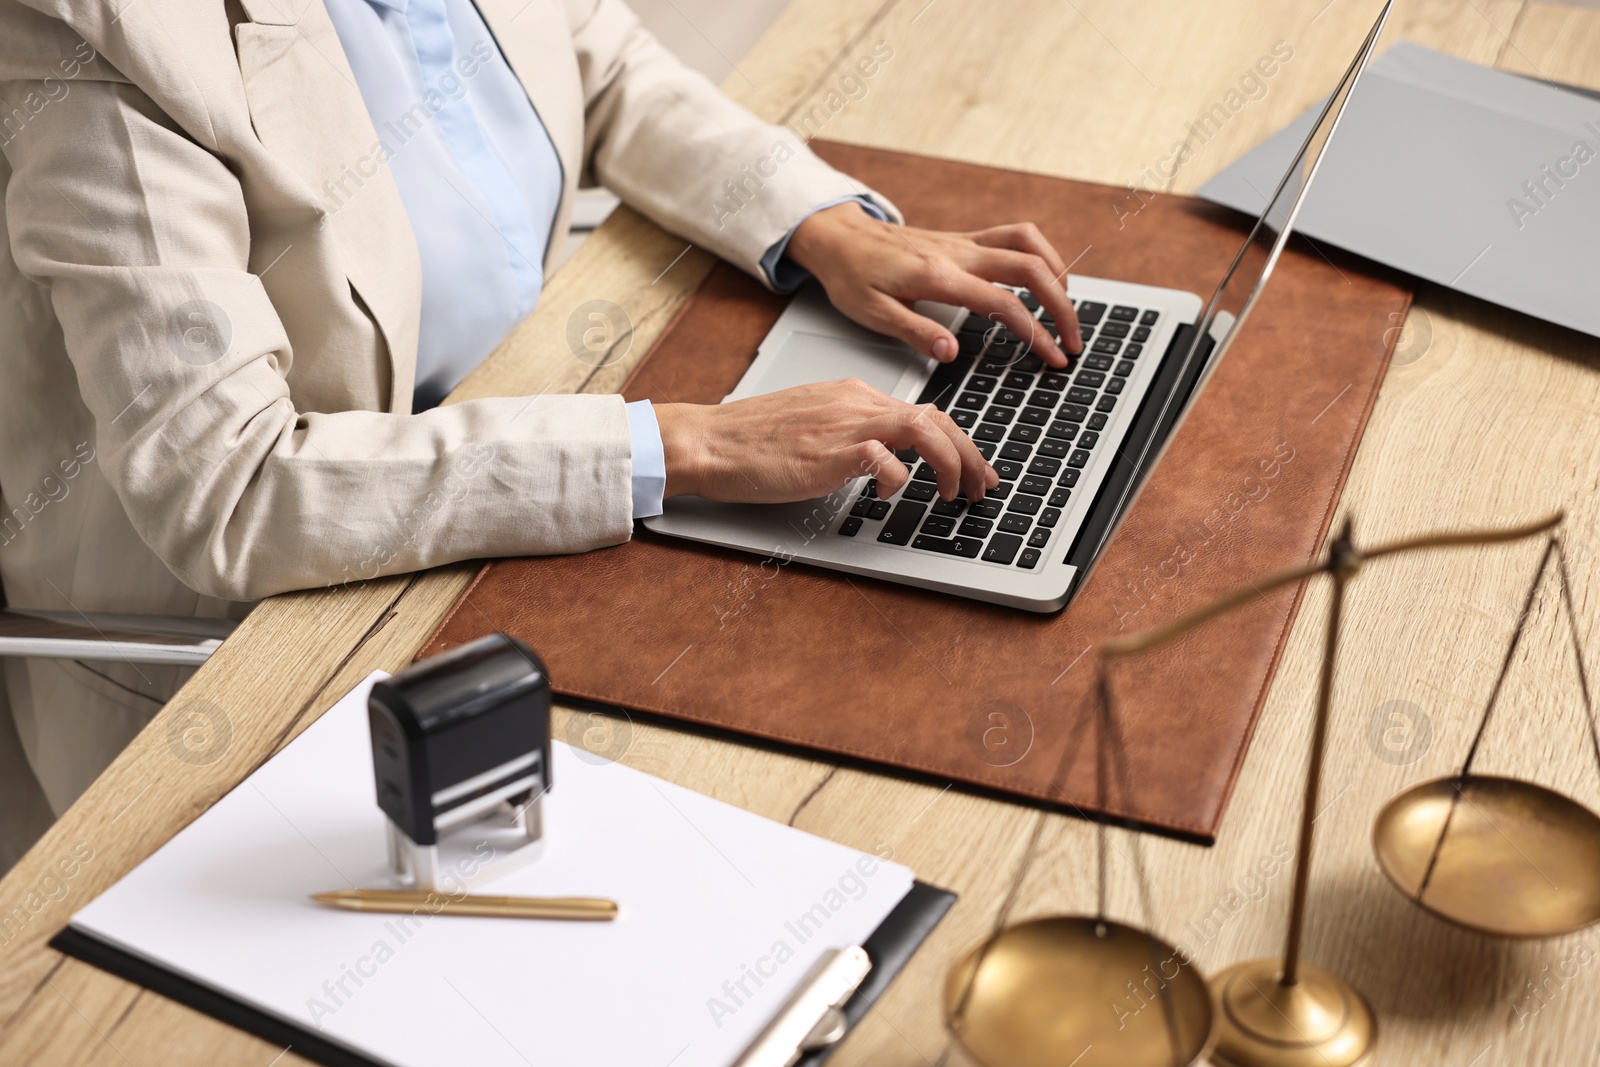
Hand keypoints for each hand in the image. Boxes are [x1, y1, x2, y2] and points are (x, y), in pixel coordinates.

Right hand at [656, 379, 997, 503]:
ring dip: (951, 464)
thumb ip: (849, 434)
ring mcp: (846, 424)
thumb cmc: (749, 441)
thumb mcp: (811, 426)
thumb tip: (882, 460)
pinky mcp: (833, 451)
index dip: (957, 441)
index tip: (972, 468)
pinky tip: (889, 494)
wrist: (709, 440)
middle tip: (983, 486)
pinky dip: (900, 480)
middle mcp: (856, 402)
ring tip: (955, 494)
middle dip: (970, 455)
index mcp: (853, 394)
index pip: (923, 411)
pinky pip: (888, 460)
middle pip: (937, 418)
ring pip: (926, 430)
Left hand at [785, 201, 1083, 368]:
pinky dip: (1039, 255)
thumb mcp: (872, 314)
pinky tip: (1044, 278)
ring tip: (1067, 308)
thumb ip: (915, 332)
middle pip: (1032, 268)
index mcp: (939, 276)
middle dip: (1063, 305)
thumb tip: (951, 353)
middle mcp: (958, 252)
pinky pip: (1014, 236)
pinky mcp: (963, 239)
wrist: (838, 237)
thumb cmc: (851, 276)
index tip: (1054, 358)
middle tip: (1075, 340)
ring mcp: (964, 241)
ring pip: (1029, 243)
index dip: (1037, 333)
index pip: (1004, 303)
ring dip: (1058, 272)